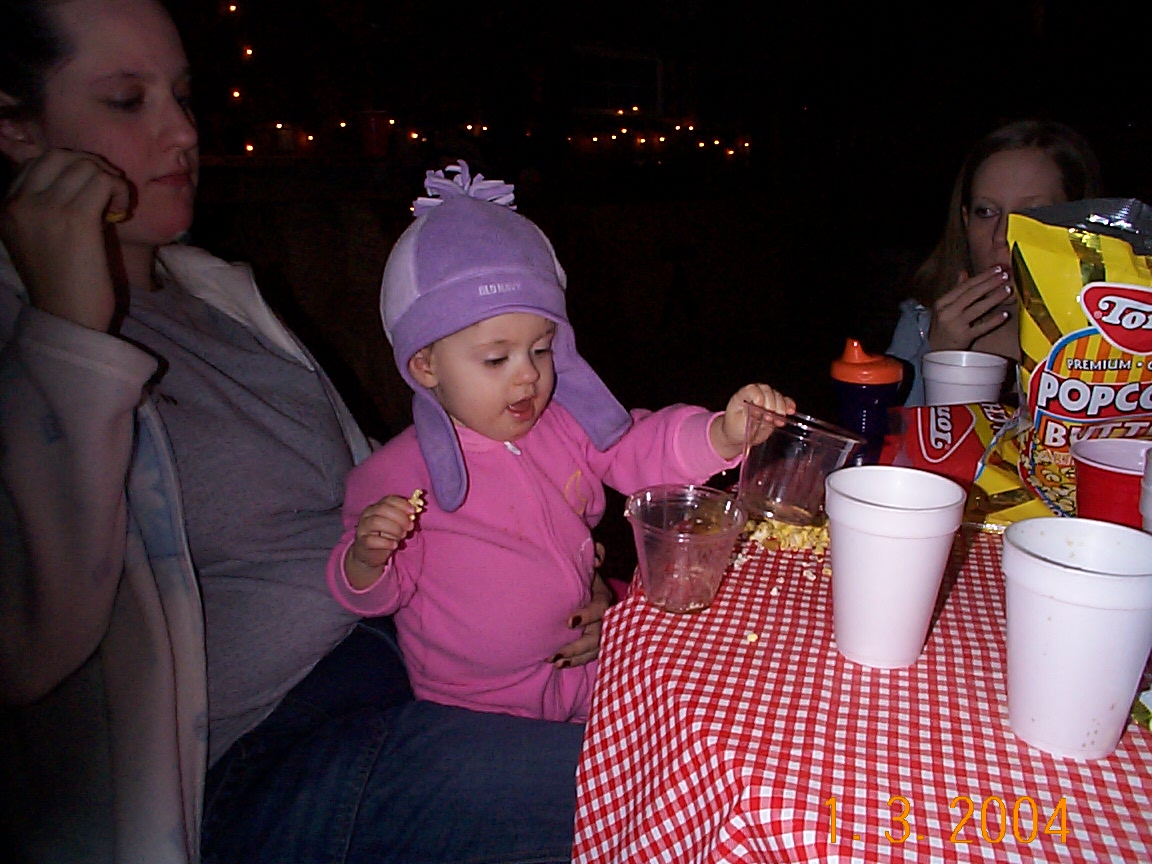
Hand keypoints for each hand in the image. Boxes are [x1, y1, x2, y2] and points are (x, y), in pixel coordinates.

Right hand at [0, 148, 131, 331]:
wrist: (66, 317)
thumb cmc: (61, 285)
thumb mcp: (34, 240)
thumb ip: (41, 210)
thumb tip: (75, 181)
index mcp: (6, 207)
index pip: (38, 163)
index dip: (71, 169)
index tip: (90, 193)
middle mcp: (21, 203)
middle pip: (59, 155)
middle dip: (91, 166)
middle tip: (108, 191)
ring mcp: (46, 208)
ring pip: (85, 166)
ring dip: (110, 180)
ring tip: (116, 207)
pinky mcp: (76, 218)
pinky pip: (104, 181)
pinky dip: (120, 191)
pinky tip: (121, 213)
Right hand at [344, 494, 420, 589]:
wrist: (369, 553)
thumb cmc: (384, 536)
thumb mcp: (394, 525)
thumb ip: (402, 517)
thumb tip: (414, 511)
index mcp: (376, 507)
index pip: (388, 500)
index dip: (402, 504)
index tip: (413, 511)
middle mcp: (367, 515)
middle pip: (383, 509)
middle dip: (400, 517)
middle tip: (410, 526)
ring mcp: (363, 528)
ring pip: (376, 522)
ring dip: (394, 529)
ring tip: (402, 536)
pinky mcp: (362, 542)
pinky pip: (372, 540)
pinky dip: (386, 542)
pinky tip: (394, 545)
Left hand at [551, 555, 612, 668]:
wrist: (588, 588)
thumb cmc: (584, 577)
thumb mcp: (588, 564)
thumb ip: (593, 553)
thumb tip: (597, 559)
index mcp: (603, 598)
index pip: (600, 608)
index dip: (588, 615)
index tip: (569, 622)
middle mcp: (607, 618)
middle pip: (598, 636)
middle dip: (577, 646)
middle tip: (556, 653)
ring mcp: (605, 633)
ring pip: (594, 650)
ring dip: (574, 657)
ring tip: (554, 661)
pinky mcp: (599, 644)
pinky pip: (591, 656)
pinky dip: (576, 661)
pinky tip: (559, 665)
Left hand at [711, 383, 794, 459]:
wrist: (739, 434)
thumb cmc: (735, 428)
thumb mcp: (737, 424)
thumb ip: (748, 416)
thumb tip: (760, 412)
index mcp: (742, 395)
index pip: (752, 389)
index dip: (758, 397)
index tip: (759, 407)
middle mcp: (756, 394)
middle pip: (767, 391)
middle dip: (771, 404)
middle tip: (769, 417)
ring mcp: (767, 399)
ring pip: (778, 396)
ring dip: (781, 408)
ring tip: (778, 420)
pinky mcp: (776, 407)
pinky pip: (785, 402)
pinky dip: (789, 405)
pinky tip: (791, 411)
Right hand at [928, 266, 1013, 351]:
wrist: (937, 351)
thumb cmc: (943, 327)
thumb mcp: (945, 307)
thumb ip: (956, 290)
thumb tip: (964, 272)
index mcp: (943, 302)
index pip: (965, 286)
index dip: (983, 276)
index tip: (997, 269)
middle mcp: (947, 312)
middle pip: (971, 294)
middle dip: (990, 283)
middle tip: (1006, 276)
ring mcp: (955, 325)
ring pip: (977, 309)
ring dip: (994, 298)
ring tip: (1008, 290)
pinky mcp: (963, 338)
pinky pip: (981, 328)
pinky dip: (993, 321)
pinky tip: (1004, 315)